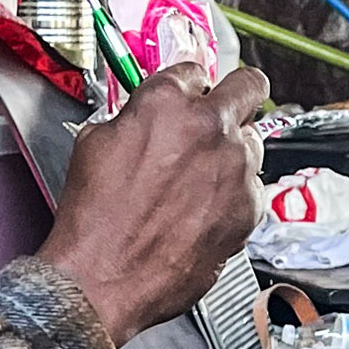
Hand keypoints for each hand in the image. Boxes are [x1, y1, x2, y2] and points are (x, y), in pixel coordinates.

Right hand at [45, 64, 267, 337]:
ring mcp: (236, 166)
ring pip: (254, 140)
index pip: (195, 71)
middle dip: (237, 93)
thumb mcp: (96, 144)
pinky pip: (253, 186)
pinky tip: (204, 210)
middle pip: (249, 85)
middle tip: (226, 109)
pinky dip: (235, 194)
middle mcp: (210, 126)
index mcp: (167, 102)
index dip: (190, 86)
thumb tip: (147, 116)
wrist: (104, 278)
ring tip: (202, 178)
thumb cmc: (95, 219)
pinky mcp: (250, 206)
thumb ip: (136, 118)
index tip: (190, 96)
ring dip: (233, 151)